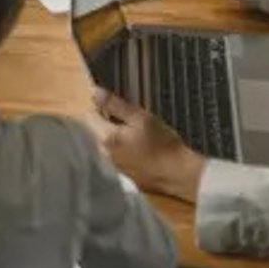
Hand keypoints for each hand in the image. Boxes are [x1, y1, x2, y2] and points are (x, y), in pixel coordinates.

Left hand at [79, 88, 206, 201]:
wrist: (180, 175)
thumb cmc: (163, 143)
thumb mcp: (141, 118)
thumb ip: (116, 105)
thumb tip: (94, 92)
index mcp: (105, 138)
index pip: (88, 116)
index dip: (100, 108)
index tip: (116, 106)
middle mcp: (103, 154)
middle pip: (95, 132)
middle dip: (107, 123)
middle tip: (131, 121)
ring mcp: (112, 167)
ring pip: (105, 145)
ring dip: (115, 138)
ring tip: (138, 137)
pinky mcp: (123, 176)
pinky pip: (116, 158)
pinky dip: (123, 152)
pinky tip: (140, 152)